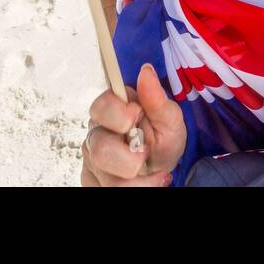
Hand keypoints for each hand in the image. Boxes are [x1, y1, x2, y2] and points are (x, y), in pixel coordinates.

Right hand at [80, 63, 186, 186]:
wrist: (164, 165)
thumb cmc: (163, 137)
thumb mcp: (170, 118)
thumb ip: (157, 98)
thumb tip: (145, 72)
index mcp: (111, 110)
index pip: (100, 107)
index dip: (120, 115)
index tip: (137, 117)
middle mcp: (97, 135)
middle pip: (100, 150)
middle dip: (130, 158)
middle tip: (146, 152)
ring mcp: (93, 162)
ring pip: (106, 179)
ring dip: (139, 181)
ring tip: (155, 172)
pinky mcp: (94, 182)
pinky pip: (106, 191)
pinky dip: (137, 189)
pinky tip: (148, 182)